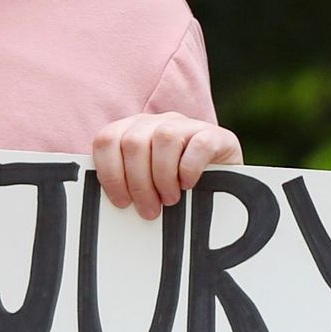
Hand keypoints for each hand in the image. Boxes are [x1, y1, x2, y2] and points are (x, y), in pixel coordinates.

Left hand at [89, 112, 241, 216]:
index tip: (122, 202)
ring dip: (163, 176)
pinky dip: (190, 168)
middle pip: (133, 142)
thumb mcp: (147, 182)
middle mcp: (158, 121)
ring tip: (170, 199)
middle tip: (149, 209)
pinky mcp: (215, 134)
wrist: (223, 182)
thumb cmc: (177, 187)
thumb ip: (126, 184)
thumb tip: (113, 205)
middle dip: (138, 183)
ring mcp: (187, 124)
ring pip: (164, 137)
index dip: (111, 174)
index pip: (107, 141)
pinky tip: (189, 185)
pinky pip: (199, 144)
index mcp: (134, 130)